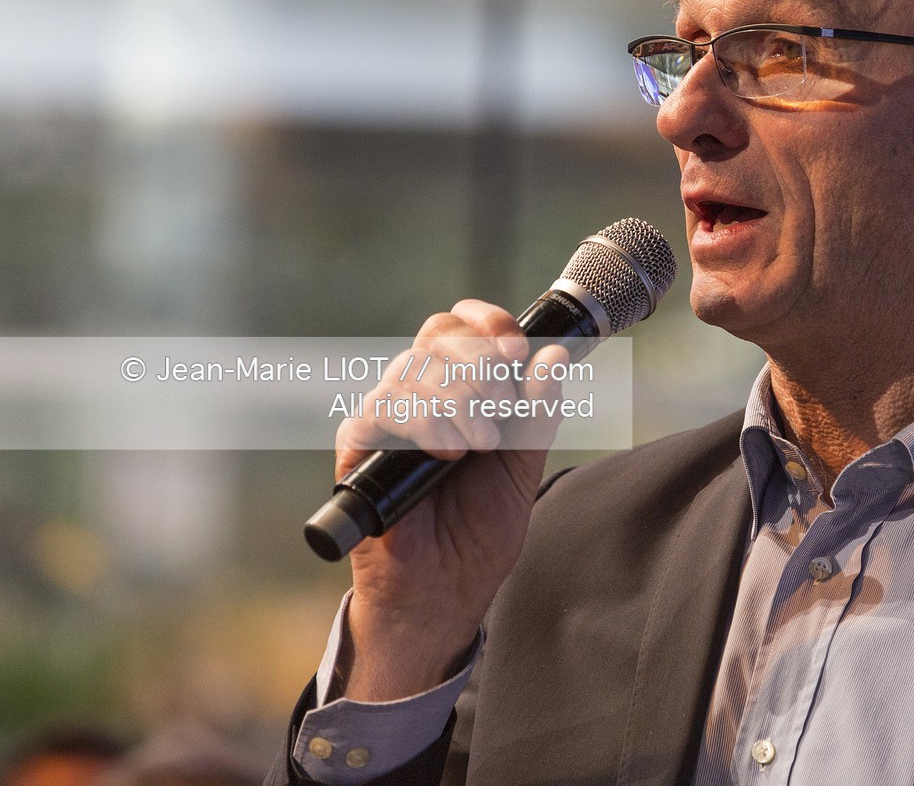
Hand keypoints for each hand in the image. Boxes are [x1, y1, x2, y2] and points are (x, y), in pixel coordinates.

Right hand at [335, 299, 567, 700]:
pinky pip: (378, 409)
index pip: (461, 325)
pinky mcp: (359, 450)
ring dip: (455, 400)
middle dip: (478, 362)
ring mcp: (387, 419)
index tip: (515, 348)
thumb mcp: (524, 466)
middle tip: (500, 407)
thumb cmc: (479, 530)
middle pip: (436, 335)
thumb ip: (538, 411)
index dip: (487, 322)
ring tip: (478, 445)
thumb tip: (554, 356)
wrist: (445, 590)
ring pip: (409, 368)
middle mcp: (419, 395)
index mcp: (460, 389)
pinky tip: (445, 454)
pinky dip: (419, 423)